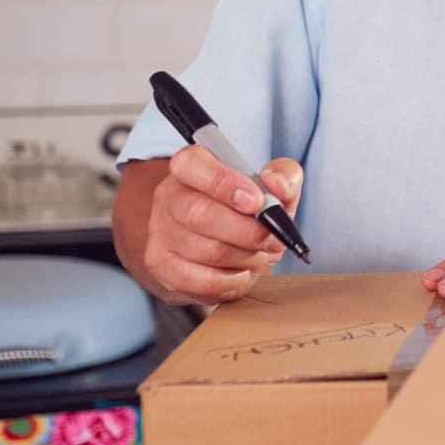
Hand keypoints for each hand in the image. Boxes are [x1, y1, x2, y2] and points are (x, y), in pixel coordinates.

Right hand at [139, 145, 303, 305]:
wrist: (224, 245)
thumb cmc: (247, 211)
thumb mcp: (274, 188)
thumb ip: (284, 177)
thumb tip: (275, 183)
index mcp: (191, 167)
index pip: (191, 164)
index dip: (224, 183)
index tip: (256, 201)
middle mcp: (169, 197)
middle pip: (199, 215)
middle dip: (246, 231)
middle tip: (270, 237)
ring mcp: (160, 232)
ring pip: (207, 250)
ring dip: (246, 256)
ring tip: (259, 253)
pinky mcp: (162, 266)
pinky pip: (202, 280)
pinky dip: (234, 280)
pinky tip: (243, 272)